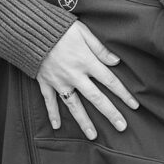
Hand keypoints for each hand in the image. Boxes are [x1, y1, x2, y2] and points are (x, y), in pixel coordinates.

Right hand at [36, 21, 138, 139]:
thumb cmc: (59, 27)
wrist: (30, 30)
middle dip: (110, 113)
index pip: (109, 80)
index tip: (134, 105)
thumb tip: (116, 61)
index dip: (123, 93)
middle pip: (96, 98)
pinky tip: (57, 127)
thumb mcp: (83, 32)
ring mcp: (59, 81)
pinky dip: (52, 114)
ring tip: (93, 136)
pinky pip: (49, 101)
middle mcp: (74, 75)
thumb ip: (100, 48)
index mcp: (86, 61)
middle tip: (121, 127)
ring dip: (84, 121)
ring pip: (74, 105)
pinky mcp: (45, 82)